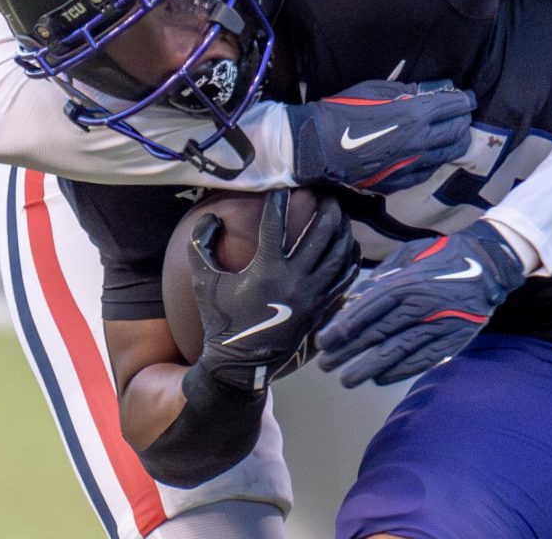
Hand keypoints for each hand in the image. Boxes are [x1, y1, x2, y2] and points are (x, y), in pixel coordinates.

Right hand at [190, 189, 359, 392]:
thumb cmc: (221, 321)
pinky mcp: (322, 307)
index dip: (278, 200)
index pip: (276, 224)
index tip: (281, 186)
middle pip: (322, 232)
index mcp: (265, 271)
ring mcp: (313, 295)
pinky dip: (351, 255)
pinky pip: (346, 275)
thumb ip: (201, 245)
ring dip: (342, 228)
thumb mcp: (204, 281)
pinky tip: (348, 243)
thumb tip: (211, 217)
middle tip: (325, 193)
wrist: (240, 366)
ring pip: (340, 252)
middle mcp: (294, 280)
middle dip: (326, 207)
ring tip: (338, 213)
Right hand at [287, 79, 475, 192]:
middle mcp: (420, 142)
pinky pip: (429, 170)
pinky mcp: (401, 182)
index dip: (465, 99)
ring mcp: (412, 165)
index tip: (468, 97)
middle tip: (462, 113)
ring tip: (454, 134)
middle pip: (458, 131)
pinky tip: (433, 153)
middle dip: (464, 119)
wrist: (318, 146)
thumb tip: (425, 92)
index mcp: (415, 115)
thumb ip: (405, 91)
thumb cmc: (343, 110)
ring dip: (456, 141)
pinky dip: (436, 159)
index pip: (454, 106)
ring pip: (449, 154)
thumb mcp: (375, 88)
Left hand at [316, 220, 523, 387]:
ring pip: (396, 352)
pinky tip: (379, 379)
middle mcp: (420, 306)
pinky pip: (420, 360)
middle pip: (376, 334)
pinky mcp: (451, 340)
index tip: (323, 341)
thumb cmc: (442, 257)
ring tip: (346, 380)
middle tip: (326, 365)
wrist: (488, 265)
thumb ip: (382, 277)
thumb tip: (355, 299)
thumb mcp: (409, 255)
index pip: (367, 309)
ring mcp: (437, 325)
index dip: (343, 327)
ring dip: (368, 368)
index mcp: (407, 281)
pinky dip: (398, 372)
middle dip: (348, 352)